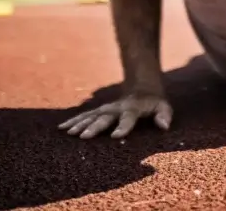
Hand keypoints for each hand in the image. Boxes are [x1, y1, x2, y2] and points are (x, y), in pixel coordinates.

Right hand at [58, 93, 172, 139]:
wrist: (142, 88)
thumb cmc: (154, 103)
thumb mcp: (164, 107)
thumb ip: (164, 115)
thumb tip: (164, 126)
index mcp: (133, 108)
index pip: (128, 117)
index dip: (123, 127)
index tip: (115, 136)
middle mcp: (117, 108)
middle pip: (105, 117)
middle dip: (95, 126)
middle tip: (84, 137)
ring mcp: (106, 108)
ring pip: (91, 115)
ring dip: (80, 124)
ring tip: (69, 133)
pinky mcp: (99, 110)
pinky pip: (85, 115)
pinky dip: (73, 121)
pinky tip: (62, 128)